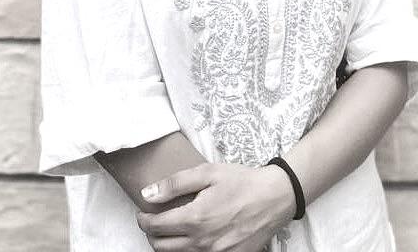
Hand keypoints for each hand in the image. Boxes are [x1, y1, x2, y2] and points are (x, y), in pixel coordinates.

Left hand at [136, 162, 294, 251]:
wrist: (274, 197)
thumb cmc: (241, 181)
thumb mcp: (207, 173)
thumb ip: (175, 184)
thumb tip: (147, 193)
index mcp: (194, 218)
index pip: (155, 227)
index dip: (143, 220)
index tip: (142, 212)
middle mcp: (201, 242)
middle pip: (161, 247)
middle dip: (152, 233)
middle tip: (155, 220)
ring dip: (167, 244)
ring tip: (171, 228)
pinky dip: (188, 251)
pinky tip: (193, 237)